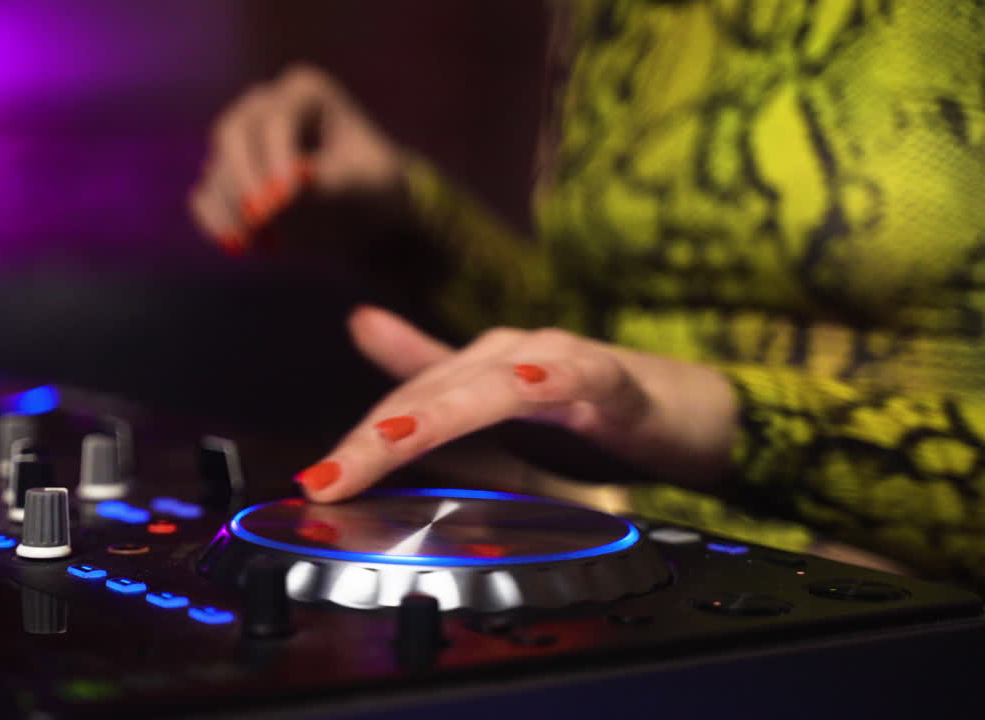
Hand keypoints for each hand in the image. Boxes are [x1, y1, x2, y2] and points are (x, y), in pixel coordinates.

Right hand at [190, 65, 402, 253]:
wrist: (362, 214)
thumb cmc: (373, 188)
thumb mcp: (367, 185)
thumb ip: (333, 183)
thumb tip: (295, 185)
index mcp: (304, 93)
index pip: (278, 119)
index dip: (275, 157)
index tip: (284, 199)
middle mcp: (263, 106)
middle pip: (232, 133)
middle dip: (243, 179)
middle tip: (261, 220)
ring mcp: (240, 141)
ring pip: (217, 168)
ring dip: (234, 209)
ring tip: (265, 244)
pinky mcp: (226, 177)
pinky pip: (206, 196)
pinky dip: (216, 221)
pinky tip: (238, 244)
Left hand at [295, 306, 738, 501]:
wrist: (688, 413)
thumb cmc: (591, 416)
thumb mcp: (500, 415)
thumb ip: (435, 381)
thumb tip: (360, 325)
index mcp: (480, 370)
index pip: (406, 403)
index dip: (358, 440)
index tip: (315, 483)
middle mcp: (512, 355)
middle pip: (433, 395)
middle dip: (375, 438)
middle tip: (329, 479)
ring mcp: (562, 363)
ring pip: (490, 384)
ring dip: (440, 411)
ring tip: (392, 439)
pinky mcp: (615, 382)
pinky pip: (580, 378)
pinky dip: (551, 382)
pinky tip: (529, 389)